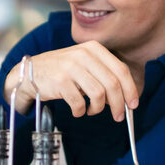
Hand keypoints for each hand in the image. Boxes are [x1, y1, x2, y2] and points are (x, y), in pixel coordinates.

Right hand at [3, 42, 138, 121]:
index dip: (130, 89)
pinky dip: (81, 111)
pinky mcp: (61, 81)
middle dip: (118, 104)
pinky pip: (79, 103)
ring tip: (92, 111)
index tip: (133, 104)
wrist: (31, 72)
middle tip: (119, 116)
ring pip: (98, 94)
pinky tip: (78, 110)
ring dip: (98, 108)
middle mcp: (84, 54)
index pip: (121, 69)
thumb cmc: (63, 71)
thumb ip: (104, 74)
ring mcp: (71, 66)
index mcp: (94, 48)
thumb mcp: (85, 64)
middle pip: (112, 83)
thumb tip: (125, 97)